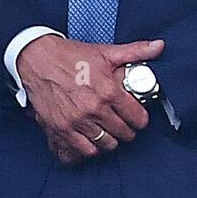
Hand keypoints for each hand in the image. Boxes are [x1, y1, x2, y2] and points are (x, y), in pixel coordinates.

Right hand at [17, 35, 164, 164]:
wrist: (37, 59)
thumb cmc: (71, 55)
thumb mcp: (106, 52)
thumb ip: (135, 52)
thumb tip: (159, 46)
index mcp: (108, 90)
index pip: (137, 119)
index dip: (140, 119)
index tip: (137, 117)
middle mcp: (93, 109)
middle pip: (123, 134)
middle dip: (126, 130)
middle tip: (123, 124)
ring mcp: (76, 122)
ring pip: (105, 146)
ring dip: (109, 140)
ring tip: (107, 132)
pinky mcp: (60, 129)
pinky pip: (81, 151)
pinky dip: (88, 148)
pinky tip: (90, 139)